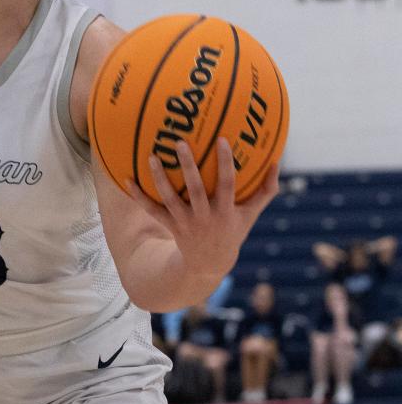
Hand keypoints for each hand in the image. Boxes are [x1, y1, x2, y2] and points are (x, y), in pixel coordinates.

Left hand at [128, 138, 279, 278]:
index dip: (225, 163)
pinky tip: (126, 179)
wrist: (209, 264)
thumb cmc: (233, 230)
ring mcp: (185, 222)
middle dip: (188, 166)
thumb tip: (277, 160)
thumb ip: (265, 189)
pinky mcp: (170, 225)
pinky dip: (138, 195)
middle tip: (179, 142)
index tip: (222, 139)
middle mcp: (205, 216)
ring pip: (170, 198)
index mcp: (226, 210)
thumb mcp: (251, 213)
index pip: (227, 183)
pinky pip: (151, 209)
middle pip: (195, 189)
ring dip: (159, 177)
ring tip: (152, 156)